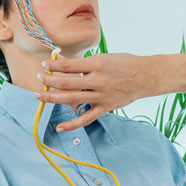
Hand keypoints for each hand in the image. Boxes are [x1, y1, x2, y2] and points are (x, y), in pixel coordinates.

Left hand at [36, 53, 154, 131]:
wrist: (146, 76)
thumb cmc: (125, 63)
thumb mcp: (104, 57)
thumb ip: (84, 62)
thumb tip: (62, 62)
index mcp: (97, 64)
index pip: (68, 65)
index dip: (53, 65)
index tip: (44, 64)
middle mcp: (98, 80)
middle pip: (65, 83)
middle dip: (49, 80)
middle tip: (40, 77)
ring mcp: (101, 95)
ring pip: (71, 99)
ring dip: (52, 97)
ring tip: (39, 95)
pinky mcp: (106, 107)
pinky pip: (86, 118)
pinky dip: (72, 124)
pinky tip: (60, 127)